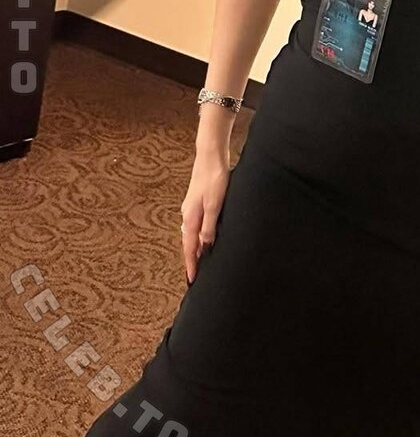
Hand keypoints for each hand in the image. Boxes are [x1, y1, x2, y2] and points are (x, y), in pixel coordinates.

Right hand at [180, 149, 229, 284]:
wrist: (211, 156)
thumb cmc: (214, 178)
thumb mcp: (214, 205)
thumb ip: (209, 226)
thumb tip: (205, 246)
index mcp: (190, 217)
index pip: (189, 247)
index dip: (191, 264)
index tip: (193, 280)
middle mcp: (187, 214)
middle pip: (188, 242)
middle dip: (192, 259)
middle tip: (196, 275)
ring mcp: (191, 207)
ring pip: (191, 233)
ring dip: (195, 247)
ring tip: (201, 260)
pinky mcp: (197, 200)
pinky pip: (196, 224)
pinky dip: (198, 234)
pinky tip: (205, 235)